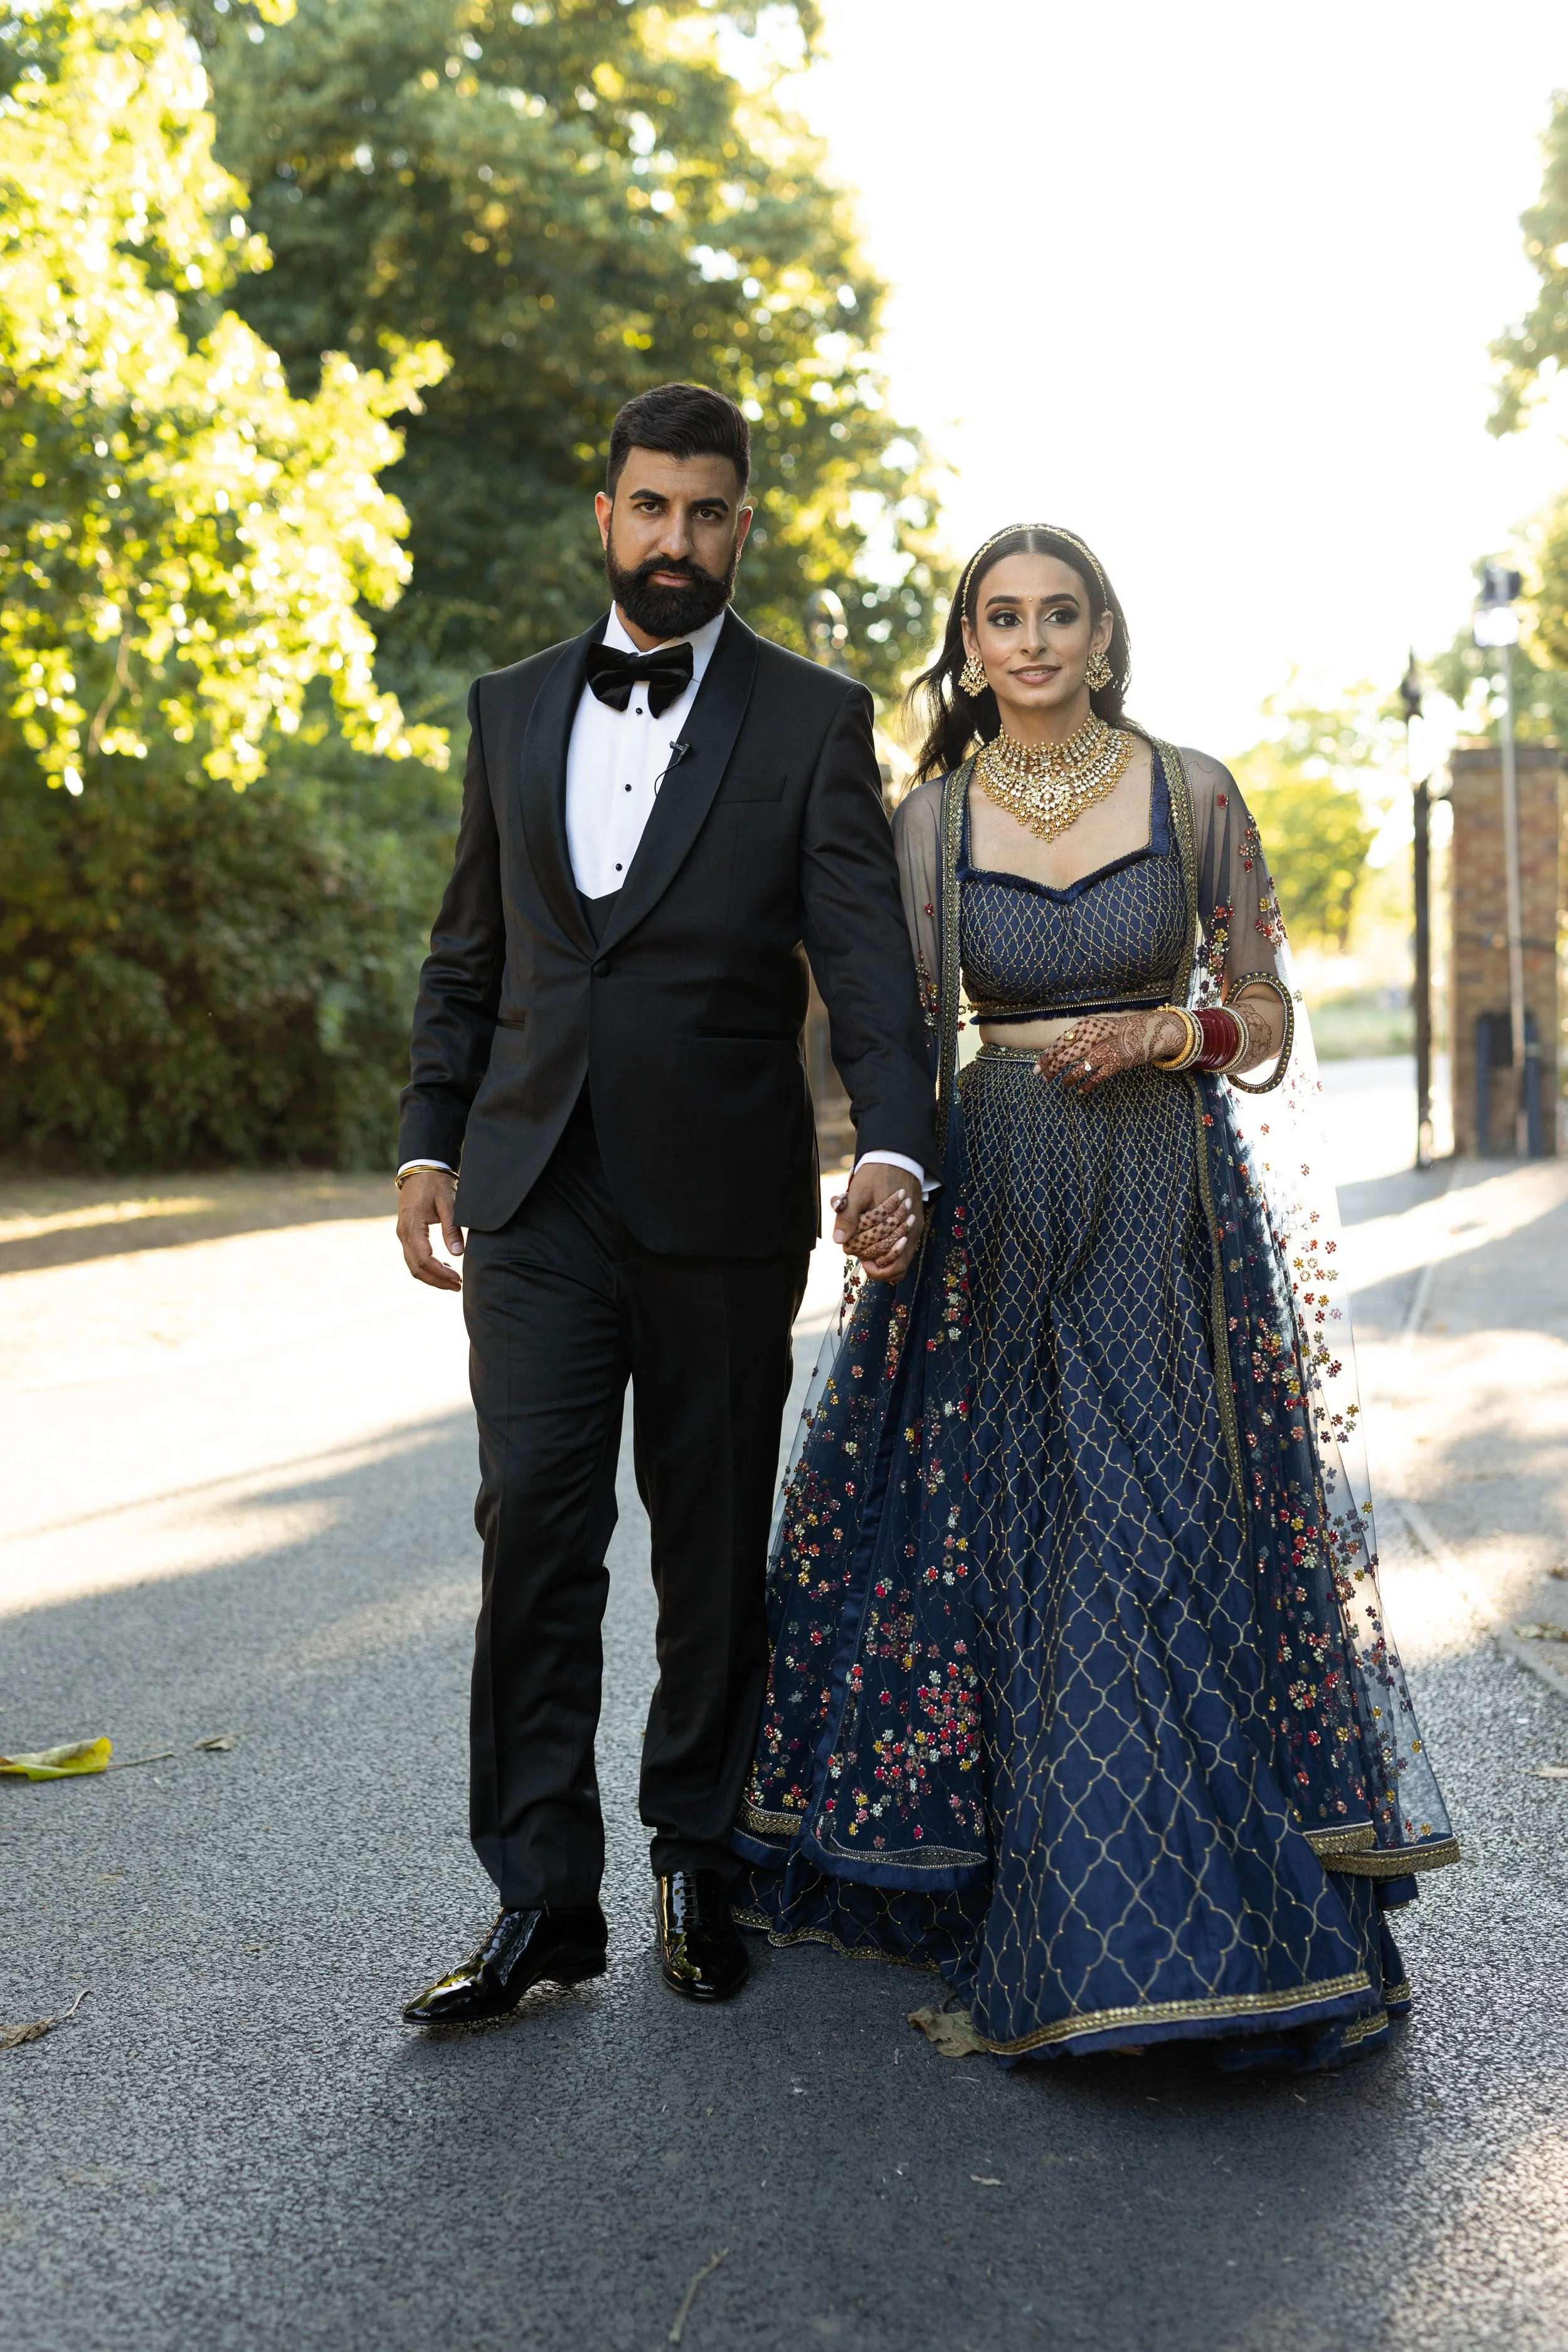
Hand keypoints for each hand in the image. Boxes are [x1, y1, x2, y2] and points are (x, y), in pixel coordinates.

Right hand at [397, 1167, 463, 1291]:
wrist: (421, 1169)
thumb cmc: (436, 1183)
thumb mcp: (448, 1202)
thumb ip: (452, 1228)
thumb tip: (458, 1253)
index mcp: (412, 1226)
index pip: (424, 1259)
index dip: (441, 1273)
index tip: (458, 1279)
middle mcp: (403, 1233)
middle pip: (416, 1268)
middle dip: (437, 1281)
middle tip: (458, 1286)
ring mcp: (403, 1235)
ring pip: (414, 1265)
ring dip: (432, 1277)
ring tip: (454, 1282)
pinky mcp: (407, 1234)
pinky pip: (414, 1257)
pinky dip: (428, 1268)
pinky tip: (445, 1269)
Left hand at [831, 1161, 923, 1282]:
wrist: (898, 1157)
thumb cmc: (876, 1173)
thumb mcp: (858, 1191)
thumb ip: (849, 1215)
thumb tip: (839, 1240)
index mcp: (895, 1222)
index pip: (882, 1255)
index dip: (864, 1257)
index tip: (852, 1248)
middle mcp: (910, 1231)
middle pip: (893, 1264)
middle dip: (872, 1260)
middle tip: (856, 1248)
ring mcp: (914, 1231)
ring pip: (902, 1263)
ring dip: (883, 1263)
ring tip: (866, 1253)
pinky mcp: (915, 1228)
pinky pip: (905, 1253)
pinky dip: (891, 1256)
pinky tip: (877, 1248)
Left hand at [1036, 1009, 1186, 1094]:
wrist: (1144, 1032)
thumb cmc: (1114, 1031)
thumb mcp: (1094, 1027)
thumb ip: (1077, 1038)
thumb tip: (1056, 1053)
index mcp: (1084, 1027)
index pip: (1058, 1044)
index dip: (1046, 1057)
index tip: (1038, 1068)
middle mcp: (1092, 1038)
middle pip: (1064, 1058)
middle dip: (1051, 1070)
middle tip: (1044, 1079)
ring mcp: (1104, 1052)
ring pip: (1077, 1070)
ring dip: (1067, 1079)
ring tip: (1063, 1084)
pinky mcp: (1115, 1064)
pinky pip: (1095, 1079)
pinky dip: (1085, 1086)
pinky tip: (1079, 1091)